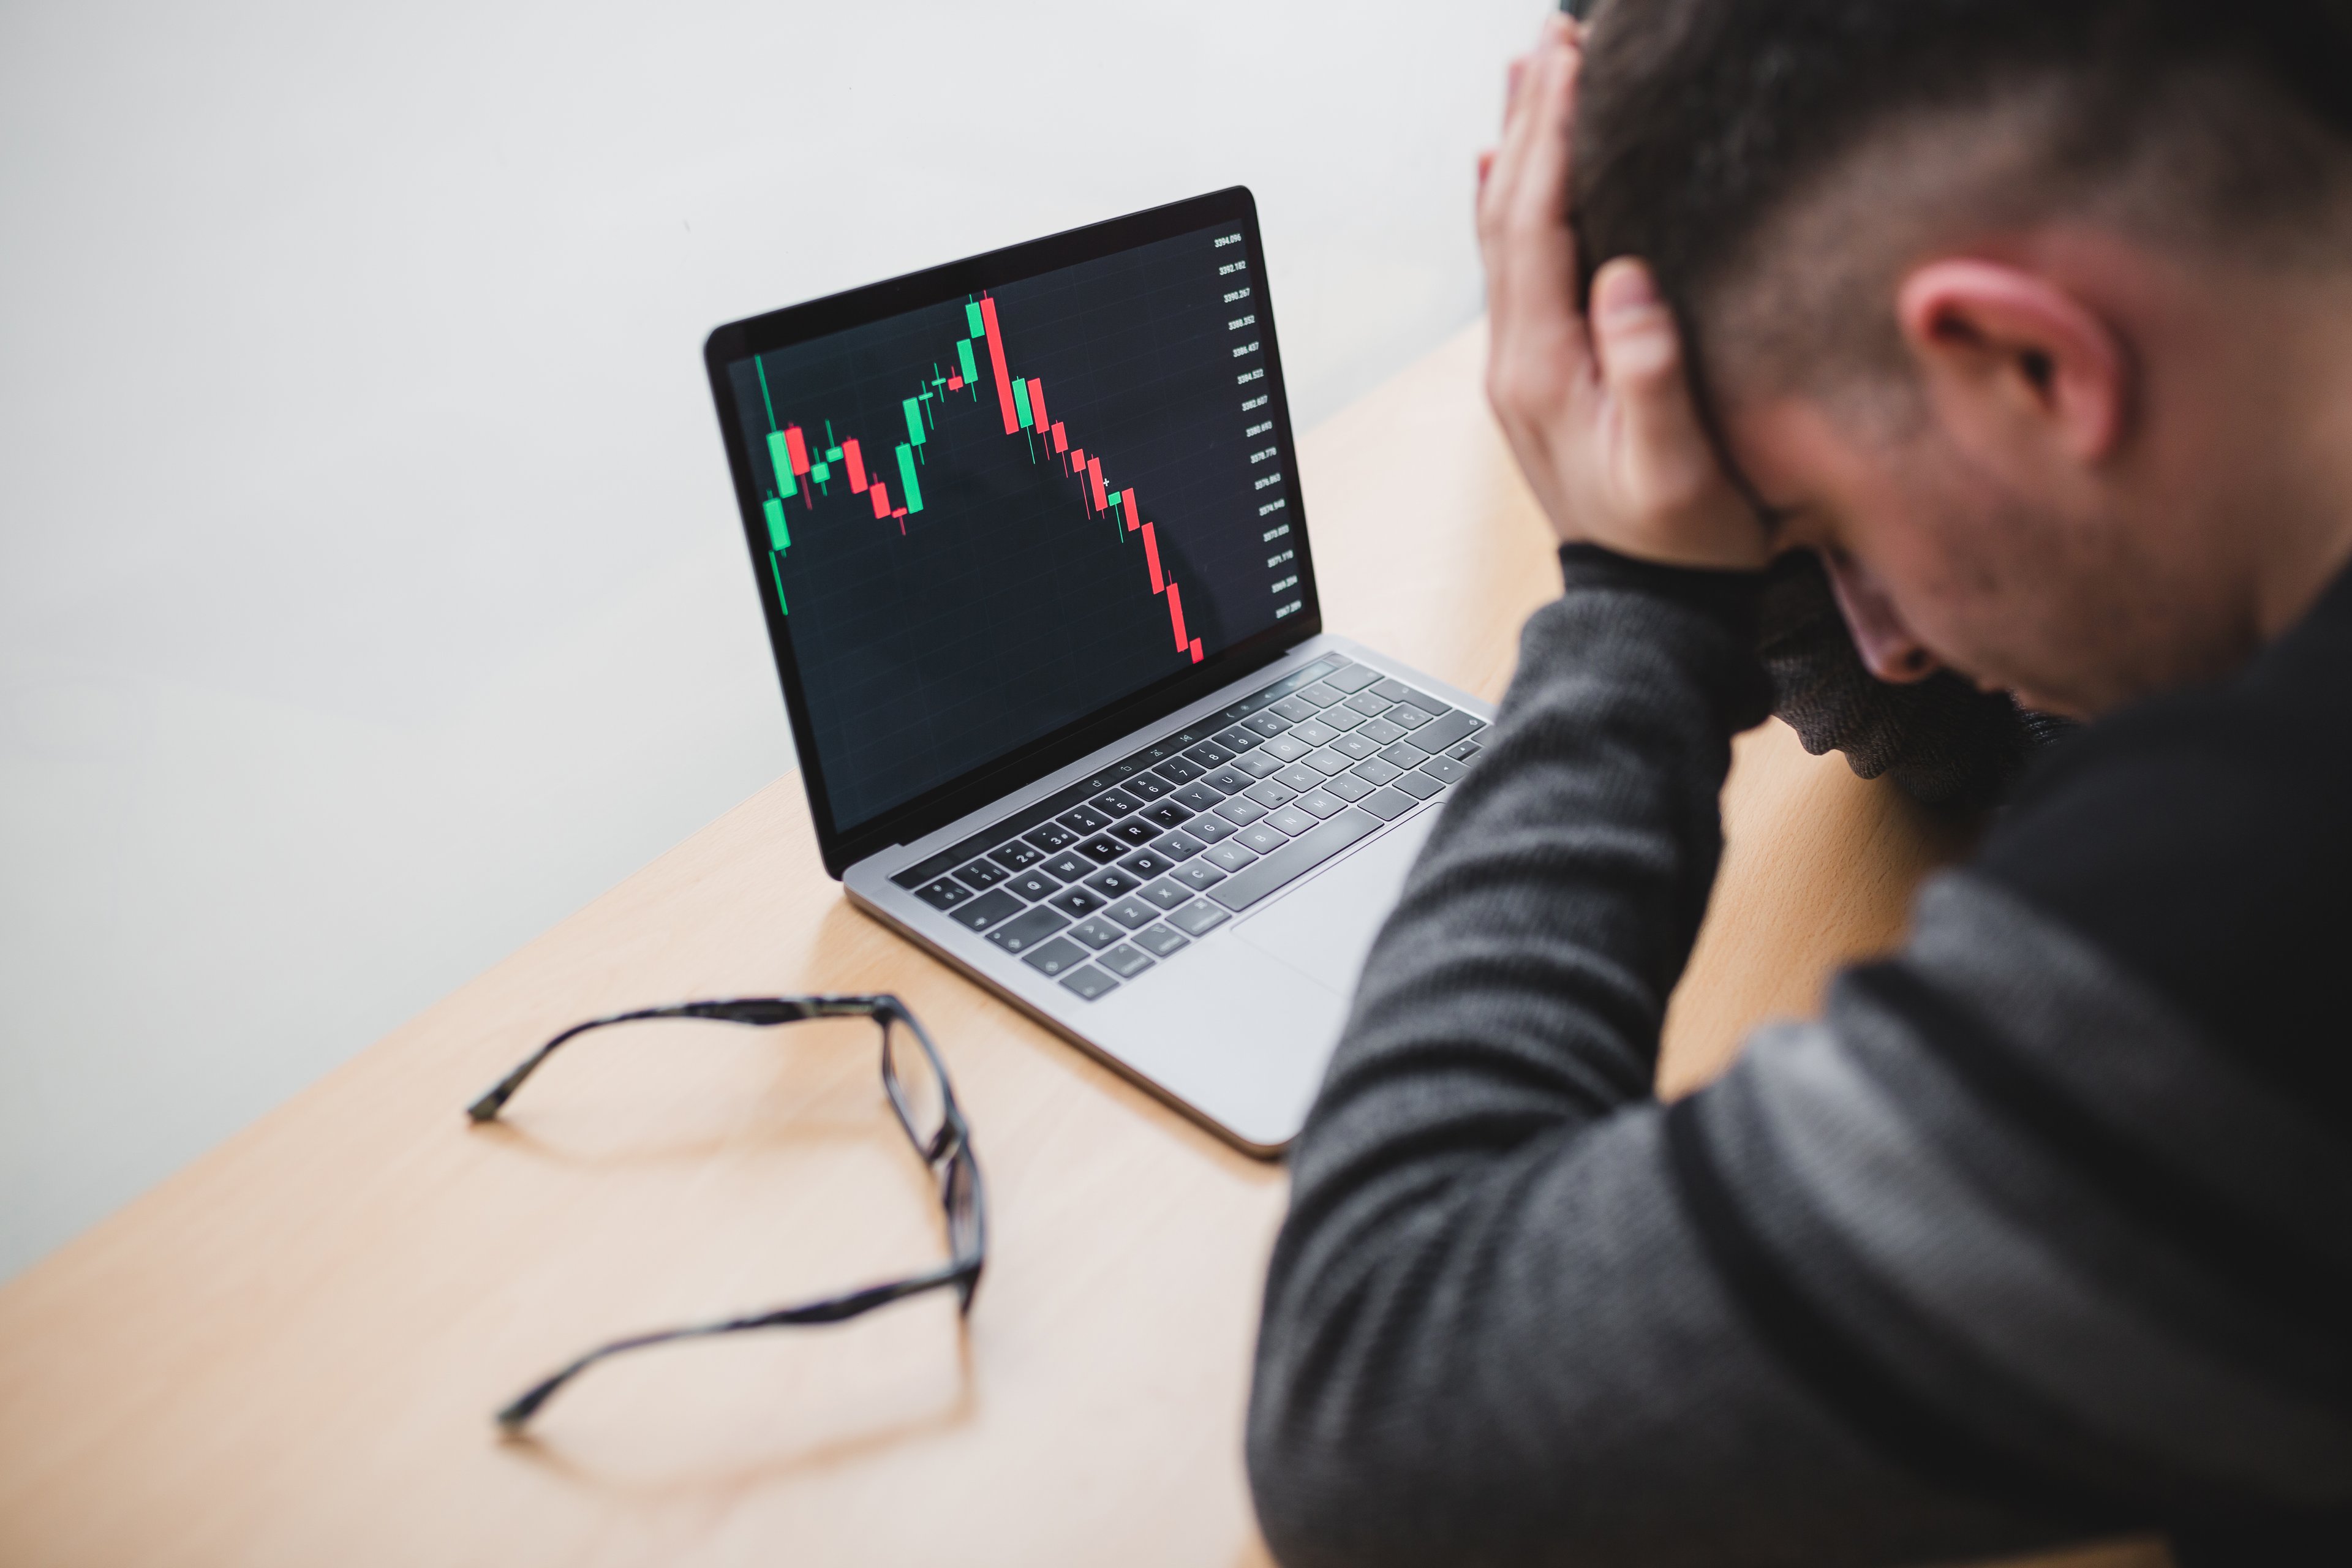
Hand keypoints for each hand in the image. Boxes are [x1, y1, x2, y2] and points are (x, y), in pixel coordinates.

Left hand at [1477, 17, 1768, 570]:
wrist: (1646, 606)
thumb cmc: (1680, 541)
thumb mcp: (1677, 469)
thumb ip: (1651, 375)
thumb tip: (1623, 281)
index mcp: (1542, 368)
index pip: (1535, 227)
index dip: (1551, 139)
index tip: (1572, 63)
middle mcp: (1515, 357)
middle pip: (1507, 213)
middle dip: (1530, 119)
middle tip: (1553, 37)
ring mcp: (1519, 362)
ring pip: (1503, 231)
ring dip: (1516, 147)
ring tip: (1532, 69)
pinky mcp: (1536, 369)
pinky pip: (1512, 266)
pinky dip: (1508, 203)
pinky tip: (1499, 164)